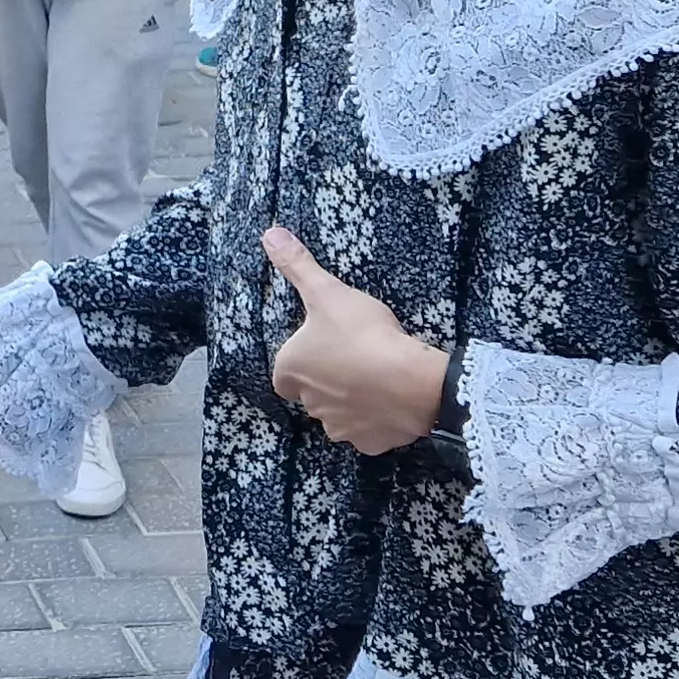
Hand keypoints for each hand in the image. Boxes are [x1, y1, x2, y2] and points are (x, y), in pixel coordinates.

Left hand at [259, 226, 447, 454]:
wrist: (409, 381)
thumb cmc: (361, 335)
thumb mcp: (327, 292)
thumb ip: (298, 265)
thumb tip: (268, 233)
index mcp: (290, 372)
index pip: (284, 372)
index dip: (299, 360)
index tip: (320, 347)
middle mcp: (310, 405)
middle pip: (312, 393)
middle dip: (328, 379)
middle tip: (354, 356)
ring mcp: (341, 428)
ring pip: (339, 414)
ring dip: (351, 400)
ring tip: (375, 375)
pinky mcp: (371, 444)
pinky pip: (369, 431)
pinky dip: (377, 420)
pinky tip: (391, 400)